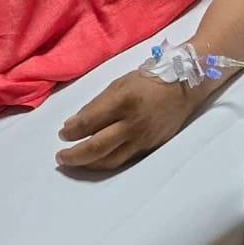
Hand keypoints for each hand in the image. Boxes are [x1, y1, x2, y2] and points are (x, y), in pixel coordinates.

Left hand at [55, 72, 192, 170]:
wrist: (184, 87)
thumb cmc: (148, 80)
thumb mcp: (120, 83)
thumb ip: (98, 103)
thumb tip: (75, 123)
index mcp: (123, 101)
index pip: (90, 121)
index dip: (72, 130)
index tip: (62, 133)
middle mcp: (132, 124)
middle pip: (97, 147)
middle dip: (74, 155)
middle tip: (60, 157)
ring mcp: (141, 139)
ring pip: (109, 160)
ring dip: (88, 164)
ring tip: (74, 163)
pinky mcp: (149, 149)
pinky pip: (123, 161)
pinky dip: (106, 163)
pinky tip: (96, 162)